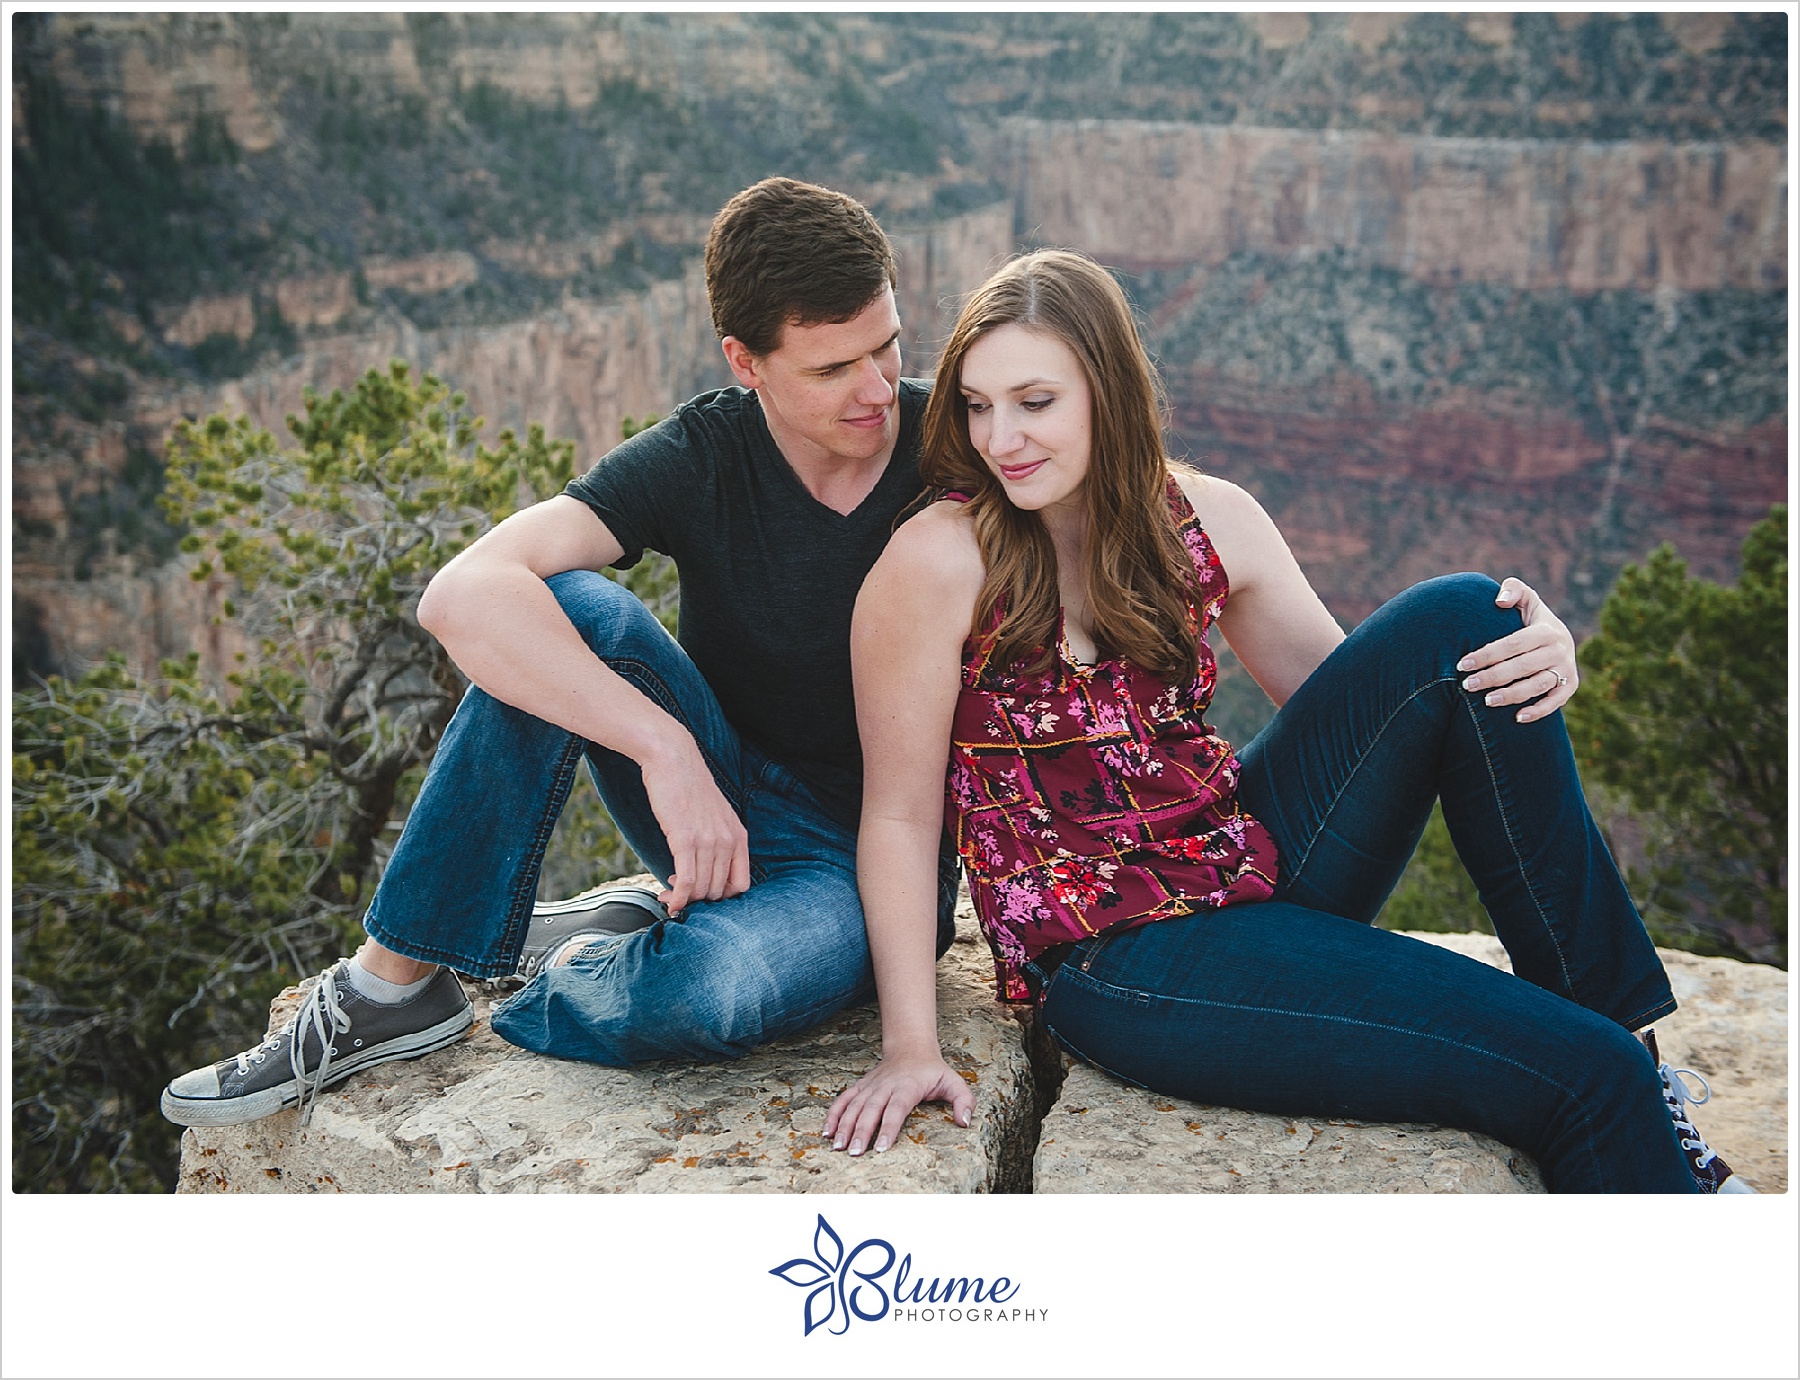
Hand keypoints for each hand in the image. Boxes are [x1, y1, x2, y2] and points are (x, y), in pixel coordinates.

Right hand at [638, 735, 749, 912]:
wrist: (673, 759)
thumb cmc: (689, 788)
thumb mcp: (715, 816)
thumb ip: (718, 842)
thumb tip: (706, 871)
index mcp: (739, 837)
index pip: (740, 885)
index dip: (720, 897)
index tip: (701, 892)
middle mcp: (728, 841)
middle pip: (717, 891)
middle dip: (696, 900)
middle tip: (676, 895)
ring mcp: (708, 841)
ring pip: (701, 889)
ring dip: (682, 900)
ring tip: (667, 895)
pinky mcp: (685, 839)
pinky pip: (686, 880)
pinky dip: (677, 897)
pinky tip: (667, 899)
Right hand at [823, 1052, 974, 1155]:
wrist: (911, 1048)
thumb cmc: (933, 1071)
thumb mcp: (954, 1082)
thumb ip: (964, 1101)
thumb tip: (965, 1122)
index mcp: (908, 1086)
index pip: (896, 1108)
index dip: (889, 1128)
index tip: (881, 1148)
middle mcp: (886, 1086)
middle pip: (871, 1109)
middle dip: (861, 1131)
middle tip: (854, 1153)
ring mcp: (871, 1086)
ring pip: (854, 1106)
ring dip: (844, 1126)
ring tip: (838, 1147)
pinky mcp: (861, 1087)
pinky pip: (844, 1100)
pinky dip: (834, 1115)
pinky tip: (827, 1133)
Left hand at [1456, 577, 1578, 723]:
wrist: (1558, 636)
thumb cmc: (1531, 618)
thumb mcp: (1526, 598)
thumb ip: (1513, 589)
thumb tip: (1499, 600)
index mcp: (1546, 630)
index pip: (1512, 644)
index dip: (1487, 654)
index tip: (1462, 664)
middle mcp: (1559, 650)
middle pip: (1522, 666)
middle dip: (1493, 677)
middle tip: (1467, 685)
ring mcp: (1566, 668)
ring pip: (1538, 685)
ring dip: (1512, 695)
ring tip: (1487, 701)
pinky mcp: (1571, 685)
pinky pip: (1557, 701)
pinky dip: (1540, 710)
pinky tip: (1518, 718)